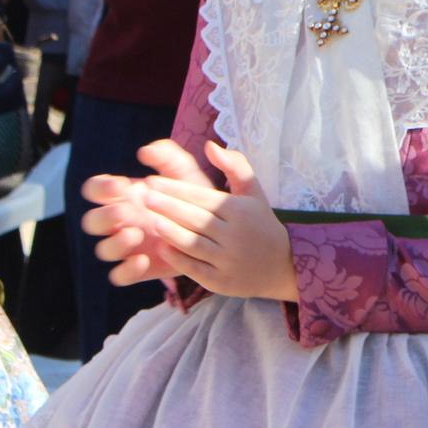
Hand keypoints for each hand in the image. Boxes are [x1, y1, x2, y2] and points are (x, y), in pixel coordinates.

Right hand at [82, 138, 215, 286]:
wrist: (218, 228)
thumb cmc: (197, 195)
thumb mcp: (187, 173)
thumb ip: (170, 156)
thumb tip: (145, 151)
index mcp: (124, 195)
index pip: (95, 189)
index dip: (100, 187)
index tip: (120, 184)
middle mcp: (121, 222)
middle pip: (91, 222)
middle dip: (103, 216)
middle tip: (125, 210)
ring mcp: (128, 247)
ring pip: (103, 249)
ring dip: (115, 242)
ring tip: (137, 234)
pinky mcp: (139, 268)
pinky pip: (119, 275)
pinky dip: (126, 270)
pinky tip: (143, 261)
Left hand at [135, 142, 298, 302]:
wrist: (283, 266)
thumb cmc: (261, 224)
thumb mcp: (255, 192)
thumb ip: (235, 166)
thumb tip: (209, 146)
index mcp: (241, 211)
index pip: (202, 197)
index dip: (176, 188)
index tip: (153, 181)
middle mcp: (235, 235)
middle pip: (193, 218)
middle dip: (166, 205)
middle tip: (143, 195)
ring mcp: (228, 260)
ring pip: (191, 243)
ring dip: (168, 230)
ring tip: (148, 219)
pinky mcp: (221, 281)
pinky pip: (193, 268)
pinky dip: (176, 257)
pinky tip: (161, 246)